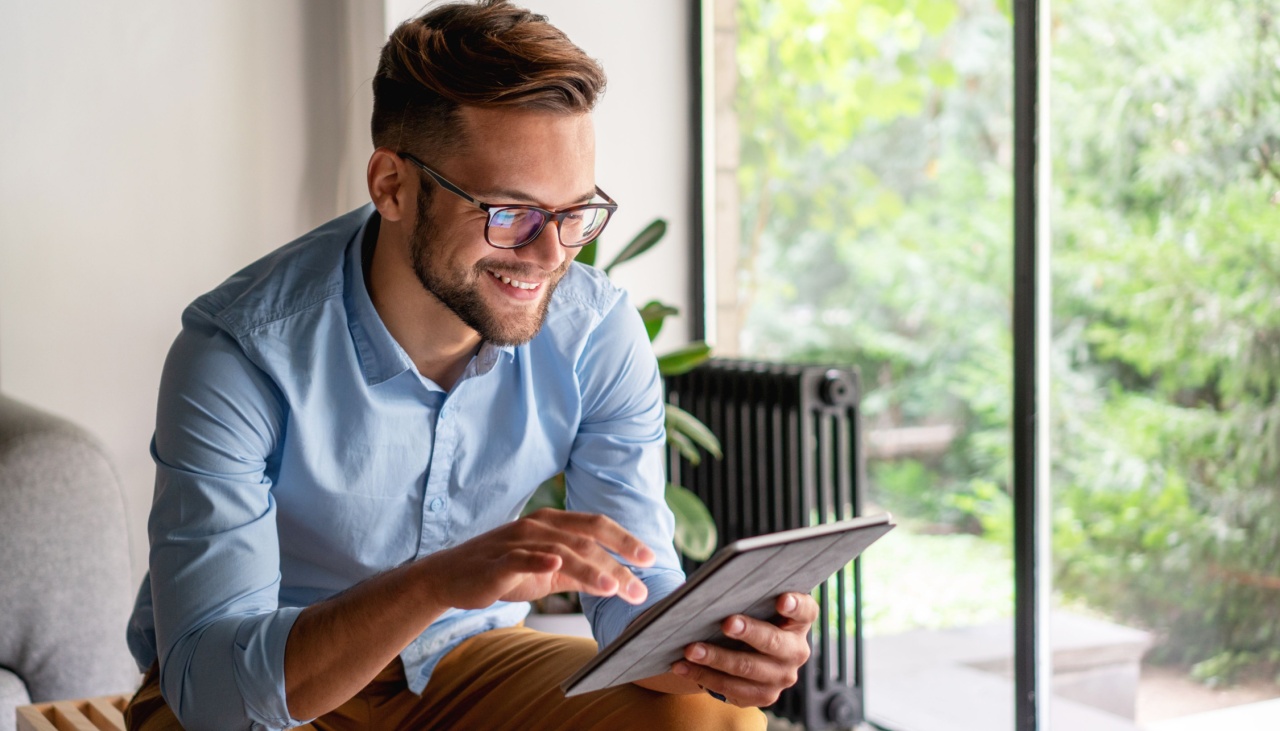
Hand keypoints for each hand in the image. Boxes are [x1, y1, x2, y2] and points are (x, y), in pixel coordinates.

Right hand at [420, 508, 654, 610]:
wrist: (451, 578)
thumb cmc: (503, 572)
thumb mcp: (548, 572)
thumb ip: (580, 573)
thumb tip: (618, 581)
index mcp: (553, 523)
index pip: (597, 525)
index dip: (625, 540)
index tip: (650, 558)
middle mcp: (538, 525)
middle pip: (586, 538)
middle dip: (618, 561)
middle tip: (642, 584)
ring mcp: (517, 541)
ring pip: (562, 550)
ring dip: (591, 569)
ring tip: (614, 587)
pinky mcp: (497, 561)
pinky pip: (522, 557)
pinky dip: (540, 559)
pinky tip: (557, 563)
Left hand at [671, 592, 817, 707]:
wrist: (746, 650)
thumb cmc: (748, 615)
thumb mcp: (753, 603)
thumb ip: (746, 594)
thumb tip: (716, 585)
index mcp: (799, 622)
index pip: (806, 611)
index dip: (795, 605)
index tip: (781, 599)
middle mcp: (796, 650)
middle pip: (774, 642)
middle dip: (749, 632)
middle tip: (726, 622)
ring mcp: (781, 676)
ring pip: (748, 668)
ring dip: (716, 658)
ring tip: (691, 649)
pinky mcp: (764, 695)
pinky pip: (732, 689)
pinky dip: (704, 676)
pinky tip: (683, 666)